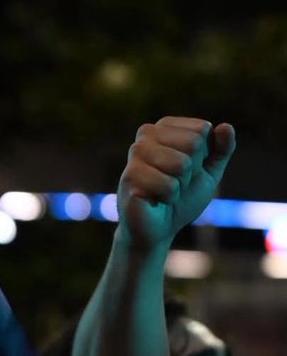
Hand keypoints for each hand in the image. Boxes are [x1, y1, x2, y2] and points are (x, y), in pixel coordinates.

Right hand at [117, 118, 234, 249]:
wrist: (159, 229)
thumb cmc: (182, 198)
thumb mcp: (209, 172)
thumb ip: (222, 149)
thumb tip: (225, 127)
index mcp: (165, 127)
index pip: (202, 130)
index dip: (202, 157)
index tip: (187, 171)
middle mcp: (147, 134)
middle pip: (193, 144)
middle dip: (192, 172)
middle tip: (175, 183)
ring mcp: (135, 153)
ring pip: (182, 164)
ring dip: (180, 186)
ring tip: (164, 192)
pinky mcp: (130, 176)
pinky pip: (169, 185)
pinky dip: (169, 198)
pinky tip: (155, 200)